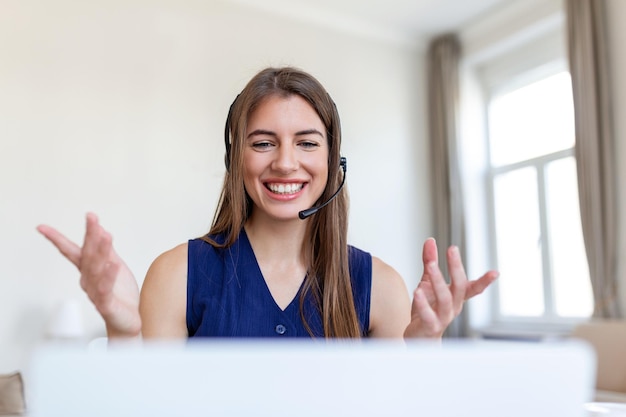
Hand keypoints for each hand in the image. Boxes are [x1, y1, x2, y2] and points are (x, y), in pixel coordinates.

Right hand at [37, 213, 140, 337]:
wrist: (128, 321)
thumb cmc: (120, 294)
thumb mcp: (116, 267)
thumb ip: (107, 251)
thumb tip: (101, 229)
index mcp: (89, 271)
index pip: (71, 252)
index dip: (57, 239)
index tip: (41, 227)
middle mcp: (88, 280)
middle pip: (87, 256)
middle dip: (89, 236)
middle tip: (91, 218)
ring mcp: (96, 293)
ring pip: (96, 270)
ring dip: (101, 252)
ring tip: (106, 235)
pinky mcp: (106, 305)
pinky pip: (106, 289)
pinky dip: (109, 277)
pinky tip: (113, 265)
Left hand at [404, 238, 497, 338]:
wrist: (418, 338)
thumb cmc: (426, 310)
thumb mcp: (427, 282)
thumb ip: (429, 262)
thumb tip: (431, 241)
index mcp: (456, 297)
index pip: (472, 288)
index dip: (484, 281)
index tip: (495, 273)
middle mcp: (454, 307)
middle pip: (459, 287)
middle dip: (456, 268)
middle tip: (452, 250)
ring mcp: (443, 318)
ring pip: (445, 299)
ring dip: (438, 281)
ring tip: (431, 266)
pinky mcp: (430, 326)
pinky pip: (429, 315)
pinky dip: (423, 303)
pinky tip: (417, 291)